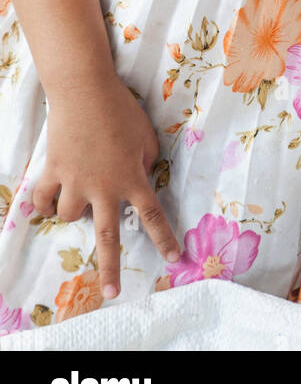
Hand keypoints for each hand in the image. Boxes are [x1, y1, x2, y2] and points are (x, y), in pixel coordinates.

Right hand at [32, 73, 181, 300]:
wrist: (85, 91)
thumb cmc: (121, 110)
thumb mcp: (146, 136)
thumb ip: (146, 161)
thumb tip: (140, 174)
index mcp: (132, 178)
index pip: (152, 215)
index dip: (164, 239)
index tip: (175, 259)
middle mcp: (104, 187)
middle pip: (108, 236)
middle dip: (110, 268)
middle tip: (113, 293)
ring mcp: (76, 182)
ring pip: (69, 215)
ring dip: (74, 211)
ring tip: (78, 197)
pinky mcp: (53, 171)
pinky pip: (43, 199)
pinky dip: (43, 203)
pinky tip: (46, 204)